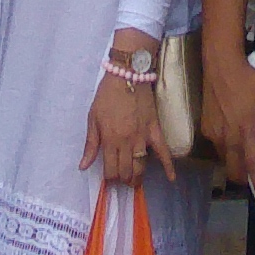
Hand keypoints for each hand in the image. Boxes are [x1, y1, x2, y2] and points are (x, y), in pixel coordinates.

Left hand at [82, 58, 168, 191]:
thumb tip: (83, 166)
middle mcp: (127, 142)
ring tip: (135, 181)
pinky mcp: (155, 129)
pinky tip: (171, 177)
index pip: (111, 171)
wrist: (127, 73)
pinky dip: (168, 165)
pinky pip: (163, 150)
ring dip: (138, 178)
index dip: (109, 179)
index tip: (109, 178)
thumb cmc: (107, 95)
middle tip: (121, 179)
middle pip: (126, 172)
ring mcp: (143, 136)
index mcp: (110, 140)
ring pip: (141, 166)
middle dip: (123, 180)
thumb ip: (90, 144)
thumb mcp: (93, 118)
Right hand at [205, 50, 254, 205]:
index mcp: (245, 132)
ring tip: (239, 158)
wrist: (220, 65)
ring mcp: (214, 134)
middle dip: (242, 179)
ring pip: (223, 158)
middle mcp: (228, 138)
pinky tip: (227, 137)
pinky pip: (215, 145)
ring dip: (232, 163)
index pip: (253, 166)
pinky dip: (222, 147)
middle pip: (234, 170)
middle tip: (250, 181)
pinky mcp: (205, 127)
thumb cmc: (247, 79)